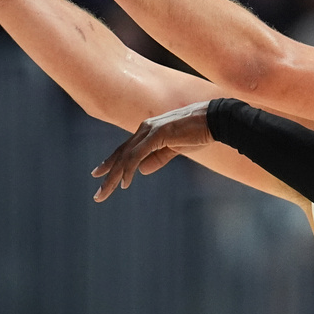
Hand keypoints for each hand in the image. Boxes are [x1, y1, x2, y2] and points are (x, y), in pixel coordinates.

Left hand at [91, 101, 214, 201]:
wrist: (214, 120)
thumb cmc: (198, 132)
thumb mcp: (175, 149)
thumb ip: (158, 158)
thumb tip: (142, 170)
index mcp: (149, 130)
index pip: (126, 149)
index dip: (112, 162)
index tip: (100, 174)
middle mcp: (145, 128)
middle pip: (121, 154)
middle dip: (108, 174)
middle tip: (99, 194)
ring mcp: (150, 130)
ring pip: (125, 156)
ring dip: (114, 176)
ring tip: (105, 193)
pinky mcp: (157, 134)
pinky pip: (137, 155)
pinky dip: (128, 169)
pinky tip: (124, 183)